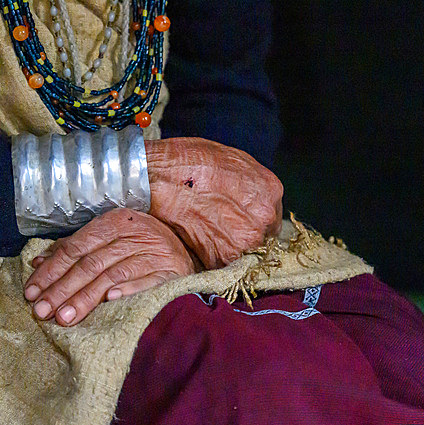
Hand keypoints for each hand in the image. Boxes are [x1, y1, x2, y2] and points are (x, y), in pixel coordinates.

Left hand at [23, 207, 194, 325]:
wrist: (188, 249)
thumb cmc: (141, 245)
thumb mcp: (109, 239)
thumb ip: (75, 249)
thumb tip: (38, 262)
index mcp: (114, 222)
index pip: (75, 248)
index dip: (52, 270)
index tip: (32, 291)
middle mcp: (134, 234)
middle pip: (90, 264)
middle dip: (62, 289)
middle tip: (42, 311)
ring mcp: (154, 253)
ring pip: (112, 275)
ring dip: (87, 297)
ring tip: (65, 317)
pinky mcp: (172, 272)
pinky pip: (147, 282)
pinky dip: (128, 290)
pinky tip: (110, 301)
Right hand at [145, 137, 282, 268]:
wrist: (152, 179)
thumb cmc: (185, 163)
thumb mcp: (229, 160)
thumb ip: (249, 184)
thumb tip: (252, 200)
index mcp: (268, 191)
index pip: (271, 217)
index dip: (252, 220)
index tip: (237, 220)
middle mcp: (263, 218)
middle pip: (262, 238)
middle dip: (242, 235)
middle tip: (218, 227)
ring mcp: (244, 241)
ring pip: (243, 253)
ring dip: (228, 249)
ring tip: (205, 233)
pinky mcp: (221, 258)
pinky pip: (223, 263)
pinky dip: (211, 256)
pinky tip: (197, 240)